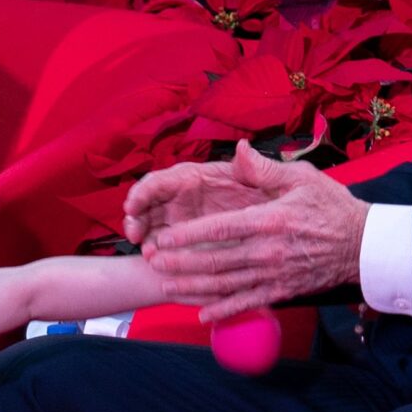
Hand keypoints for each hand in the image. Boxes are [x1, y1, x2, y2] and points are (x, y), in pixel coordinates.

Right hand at [123, 152, 271, 245]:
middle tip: (134, 234)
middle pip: (149, 203)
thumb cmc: (269, 197)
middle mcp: (183, 197)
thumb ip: (254, 167)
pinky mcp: (187, 240)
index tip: (133, 205)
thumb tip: (244, 148)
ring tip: (146, 253)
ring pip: (153, 225)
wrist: (278, 225)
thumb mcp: (267, 181)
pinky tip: (156, 263)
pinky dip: (158, 253)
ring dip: (144, 237)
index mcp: (196, 178)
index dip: (143, 191)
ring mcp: (182, 219)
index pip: (162, 180)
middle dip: (136, 217)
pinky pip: (166, 246)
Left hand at [139, 144, 368, 321]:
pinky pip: (247, 303)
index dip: (186, 236)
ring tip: (166, 286)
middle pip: (214, 261)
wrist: (364, 246)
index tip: (162, 239)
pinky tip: (202, 315)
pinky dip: (223, 311)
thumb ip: (265, 169)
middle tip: (153, 262)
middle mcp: (267, 251)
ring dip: (193, 287)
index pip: (218, 228)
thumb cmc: (333, 207)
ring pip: (225, 285)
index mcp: (268, 220)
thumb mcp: (302, 178)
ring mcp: (273, 274)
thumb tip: (238, 151)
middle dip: (179, 263)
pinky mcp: (282, 291)